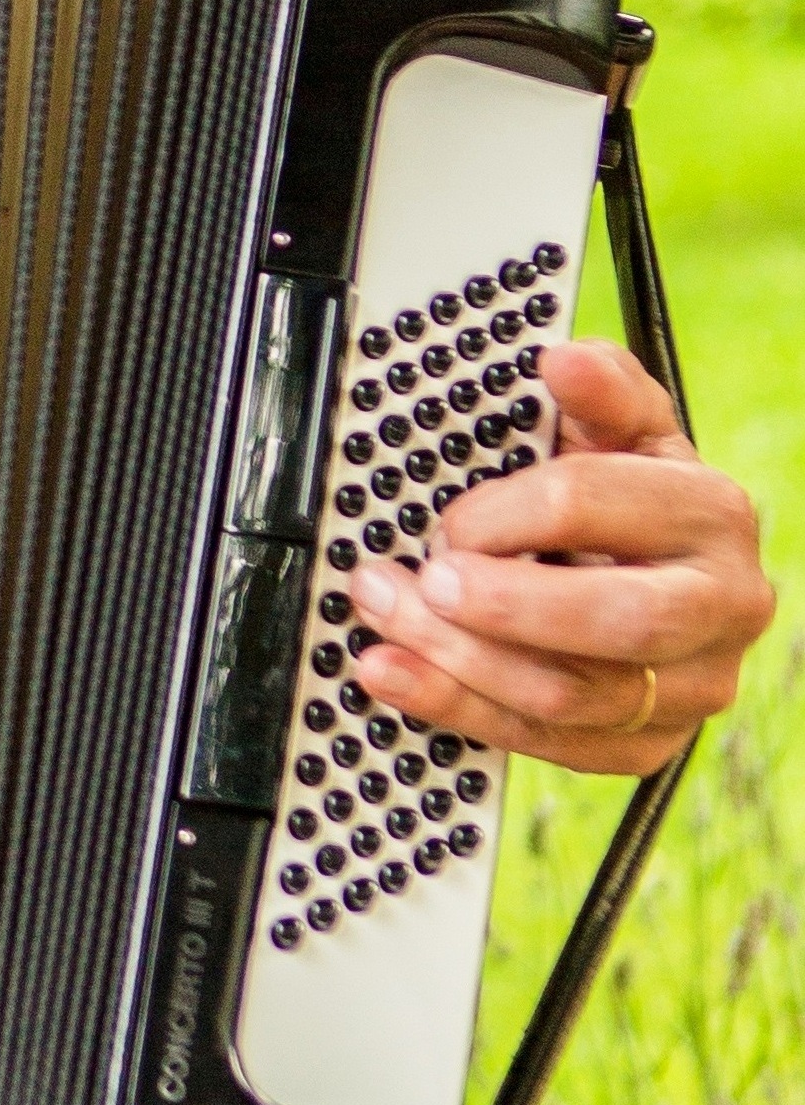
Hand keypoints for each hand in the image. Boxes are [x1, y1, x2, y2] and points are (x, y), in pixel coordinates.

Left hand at [349, 339, 773, 772]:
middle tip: (424, 581)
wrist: (660, 568)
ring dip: (460, 661)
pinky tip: (397, 677)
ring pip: (575, 694)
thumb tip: (565, 358)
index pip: (597, 506)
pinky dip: (464, 712)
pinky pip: (556, 746)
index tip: (448, 520)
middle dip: (503, 607)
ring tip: (382, 620)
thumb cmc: (626, 490)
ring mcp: (693, 685)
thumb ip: (600, 389)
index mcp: (709, 512)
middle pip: (617, 622)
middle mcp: (721, 605)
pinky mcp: (650, 741)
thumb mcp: (620, 426)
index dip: (508, 512)